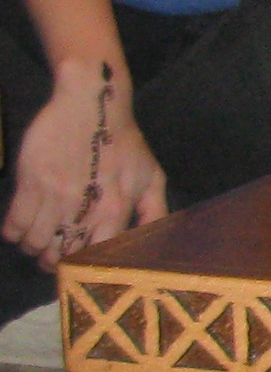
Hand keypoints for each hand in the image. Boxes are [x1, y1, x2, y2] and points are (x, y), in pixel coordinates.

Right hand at [4, 62, 166, 264]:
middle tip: (53, 257)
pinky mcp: (30, 182)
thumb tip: (152, 242)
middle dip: (56, 261)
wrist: (92, 104)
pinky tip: (20, 230)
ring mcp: (54, 196)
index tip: (78, 266)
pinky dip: (14, 234)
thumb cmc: (124, 141)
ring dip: (35, 248)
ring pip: (36, 243)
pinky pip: (14, 223)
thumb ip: (154, 211)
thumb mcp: (151, 175)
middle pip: (62, 254)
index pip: (96, 255)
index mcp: (116, 209)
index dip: (85, 266)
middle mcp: (84, 208)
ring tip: (38, 243)